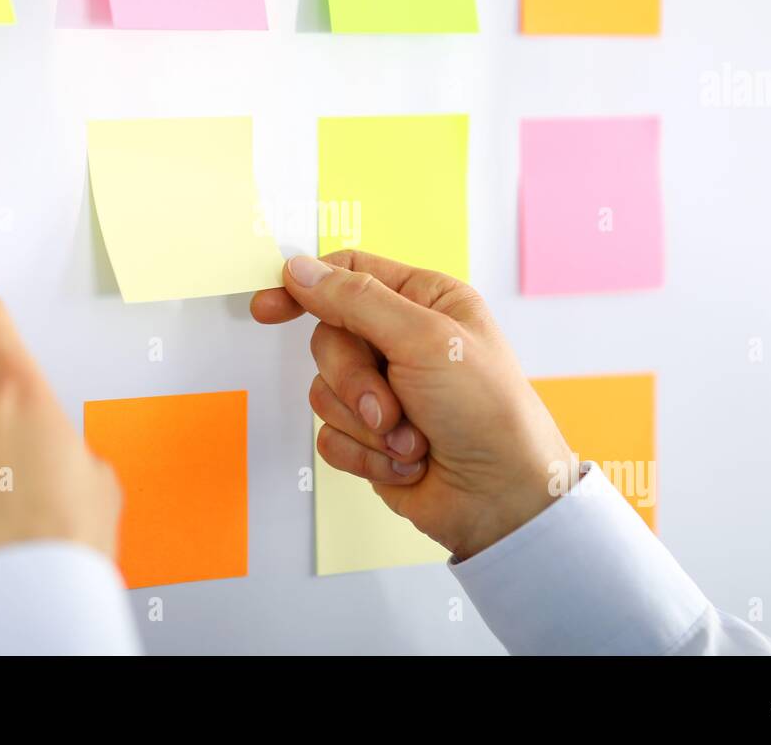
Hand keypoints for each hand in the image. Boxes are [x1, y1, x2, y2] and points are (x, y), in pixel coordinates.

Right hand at [251, 251, 572, 559]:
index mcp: (425, 301)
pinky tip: (406, 464)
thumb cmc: (486, 411)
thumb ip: (356, 300)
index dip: (306, 288)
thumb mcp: (424, 338)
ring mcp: (387, 392)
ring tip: (412, 442)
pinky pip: (330, 435)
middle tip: (389, 407)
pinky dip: (365, 455)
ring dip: (366, 424)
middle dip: (354, 381)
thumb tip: (299, 270)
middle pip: (329, 339)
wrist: (502, 500)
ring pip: (324, 391)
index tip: (268, 308)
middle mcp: (404, 341)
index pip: (348, 275)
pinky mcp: (372, 438)